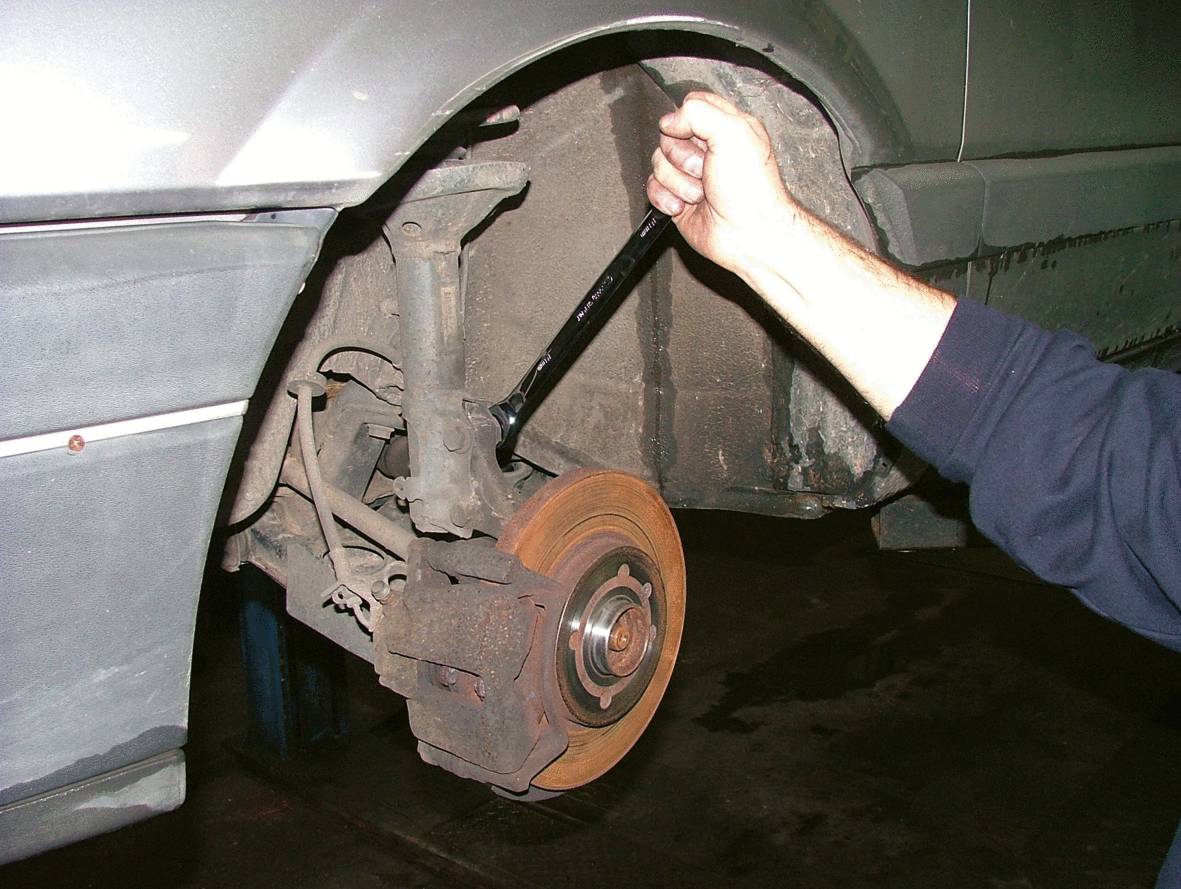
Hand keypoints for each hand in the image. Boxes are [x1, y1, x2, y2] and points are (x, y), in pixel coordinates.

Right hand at [646, 91, 797, 281]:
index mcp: (727, 128)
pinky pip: (653, 189)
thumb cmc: (752, 189)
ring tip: (701, 193)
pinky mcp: (679, 199)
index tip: (696, 135)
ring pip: (659, 164)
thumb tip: (669, 120)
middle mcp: (709, 151)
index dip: (686, 119)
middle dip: (682, 156)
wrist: (748, 233)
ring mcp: (692, 176)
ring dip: (678, 181)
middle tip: (704, 169)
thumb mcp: (734, 132)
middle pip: (669, 137)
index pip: (692, 106)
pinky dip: (665, 198)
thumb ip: (698, 112)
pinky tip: (684, 206)